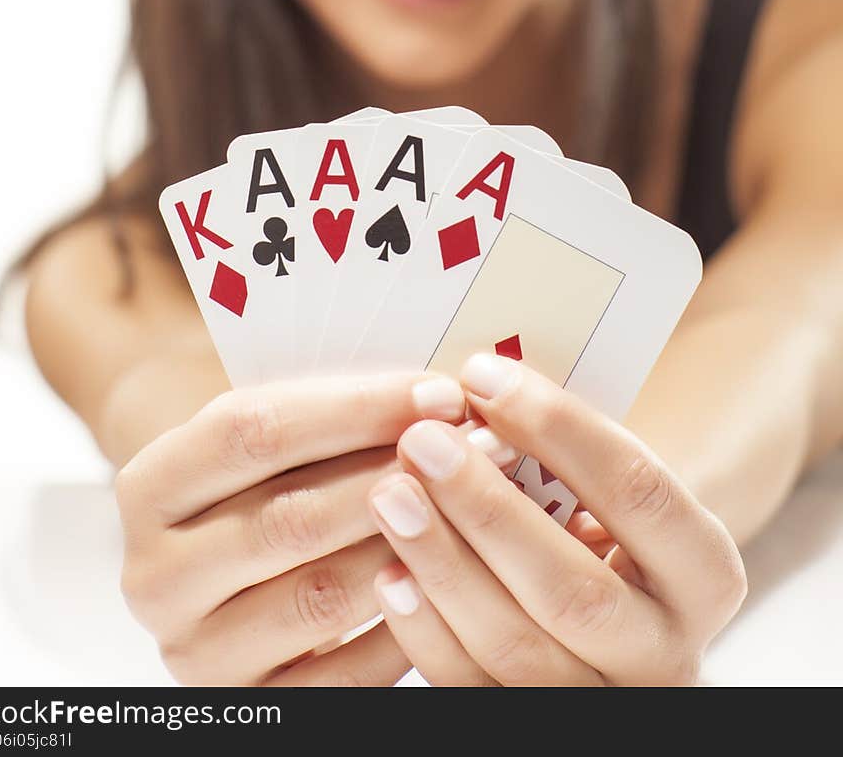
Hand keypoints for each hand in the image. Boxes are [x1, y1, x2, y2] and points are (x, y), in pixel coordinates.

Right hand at [115, 369, 465, 684]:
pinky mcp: (249, 710)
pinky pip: (346, 677)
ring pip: (322, 596)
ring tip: (475, 507)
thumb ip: (335, 414)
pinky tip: (452, 580)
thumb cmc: (267, 481)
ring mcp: (196, 654)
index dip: (356, 408)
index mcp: (149, 488)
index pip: (251, 431)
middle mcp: (154, 577)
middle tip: (476, 449)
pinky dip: (406, 625)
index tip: (440, 394)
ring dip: (414, 546)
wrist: (223, 575)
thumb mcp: (271, 437)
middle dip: (397, 476)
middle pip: (289, 517)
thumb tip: (442, 403)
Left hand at [367, 354, 746, 685]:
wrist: (610, 623)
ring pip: (516, 649)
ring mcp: (603, 706)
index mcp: (704, 574)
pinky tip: (391, 574)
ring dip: (443, 565)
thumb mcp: (609, 494)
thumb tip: (474, 391)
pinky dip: (426, 632)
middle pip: (573, 589)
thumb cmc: (598, 527)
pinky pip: (472, 692)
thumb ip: (562, 456)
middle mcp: (667, 655)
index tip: (483, 374)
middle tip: (422, 442)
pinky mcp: (534, 733)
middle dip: (486, 508)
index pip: (638, 491)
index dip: (559, 428)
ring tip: (392, 495)